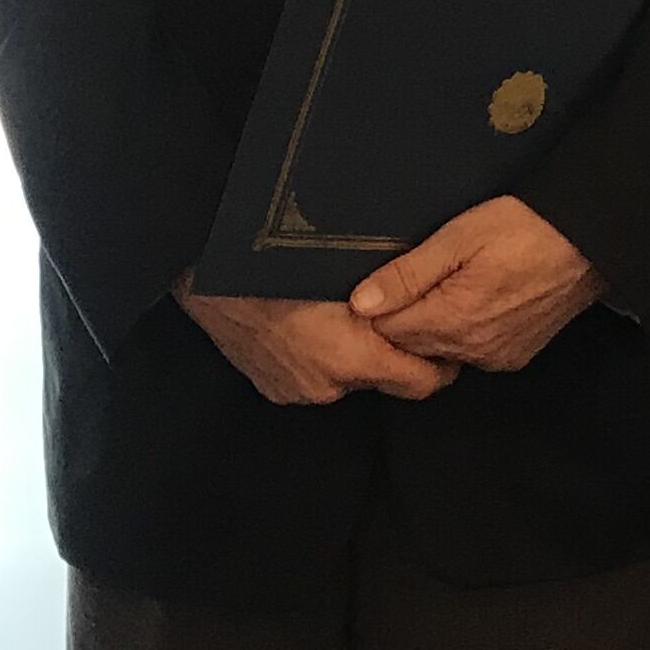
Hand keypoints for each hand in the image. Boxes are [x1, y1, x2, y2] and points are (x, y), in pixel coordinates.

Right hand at [177, 285, 451, 407]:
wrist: (203, 271)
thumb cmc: (275, 258)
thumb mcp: (344, 266)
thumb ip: (390, 290)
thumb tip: (426, 292)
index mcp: (352, 355)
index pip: (422, 382)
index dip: (440, 363)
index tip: (446, 341)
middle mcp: (328, 385)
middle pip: (384, 379)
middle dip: (395, 354)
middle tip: (401, 318)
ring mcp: (297, 390)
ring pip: (346, 376)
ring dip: (354, 354)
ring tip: (350, 314)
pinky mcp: (273, 388)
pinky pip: (313, 375)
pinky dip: (320, 357)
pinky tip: (310, 323)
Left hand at [350, 196, 604, 372]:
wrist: (590, 242)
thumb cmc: (526, 228)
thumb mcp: (459, 237)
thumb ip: (408, 274)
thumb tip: (361, 302)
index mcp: (452, 321)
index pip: (386, 331)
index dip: (378, 304)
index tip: (387, 278)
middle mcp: (471, 350)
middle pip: (411, 344)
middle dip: (403, 315)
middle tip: (415, 275)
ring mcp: (495, 357)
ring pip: (440, 350)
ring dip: (433, 324)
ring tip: (448, 282)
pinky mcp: (515, 356)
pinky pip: (470, 352)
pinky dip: (462, 332)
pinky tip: (473, 299)